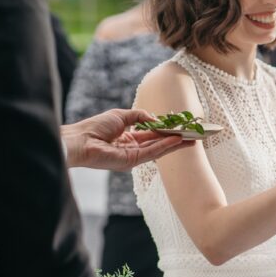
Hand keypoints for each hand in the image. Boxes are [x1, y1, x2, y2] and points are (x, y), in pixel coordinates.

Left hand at [62, 108, 193, 170]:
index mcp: (129, 138)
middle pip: (159, 143)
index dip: (167, 131)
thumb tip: (156, 120)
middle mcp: (133, 148)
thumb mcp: (121, 115)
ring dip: (176, 144)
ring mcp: (134, 156)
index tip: (181, 128)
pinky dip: (166, 146)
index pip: (153, 135)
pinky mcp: (132, 161)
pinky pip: (153, 153)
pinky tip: (177, 141)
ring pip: (159, 149)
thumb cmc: (96, 127)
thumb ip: (140, 116)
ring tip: (192, 140)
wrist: (81, 140)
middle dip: (177, 140)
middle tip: (194, 136)